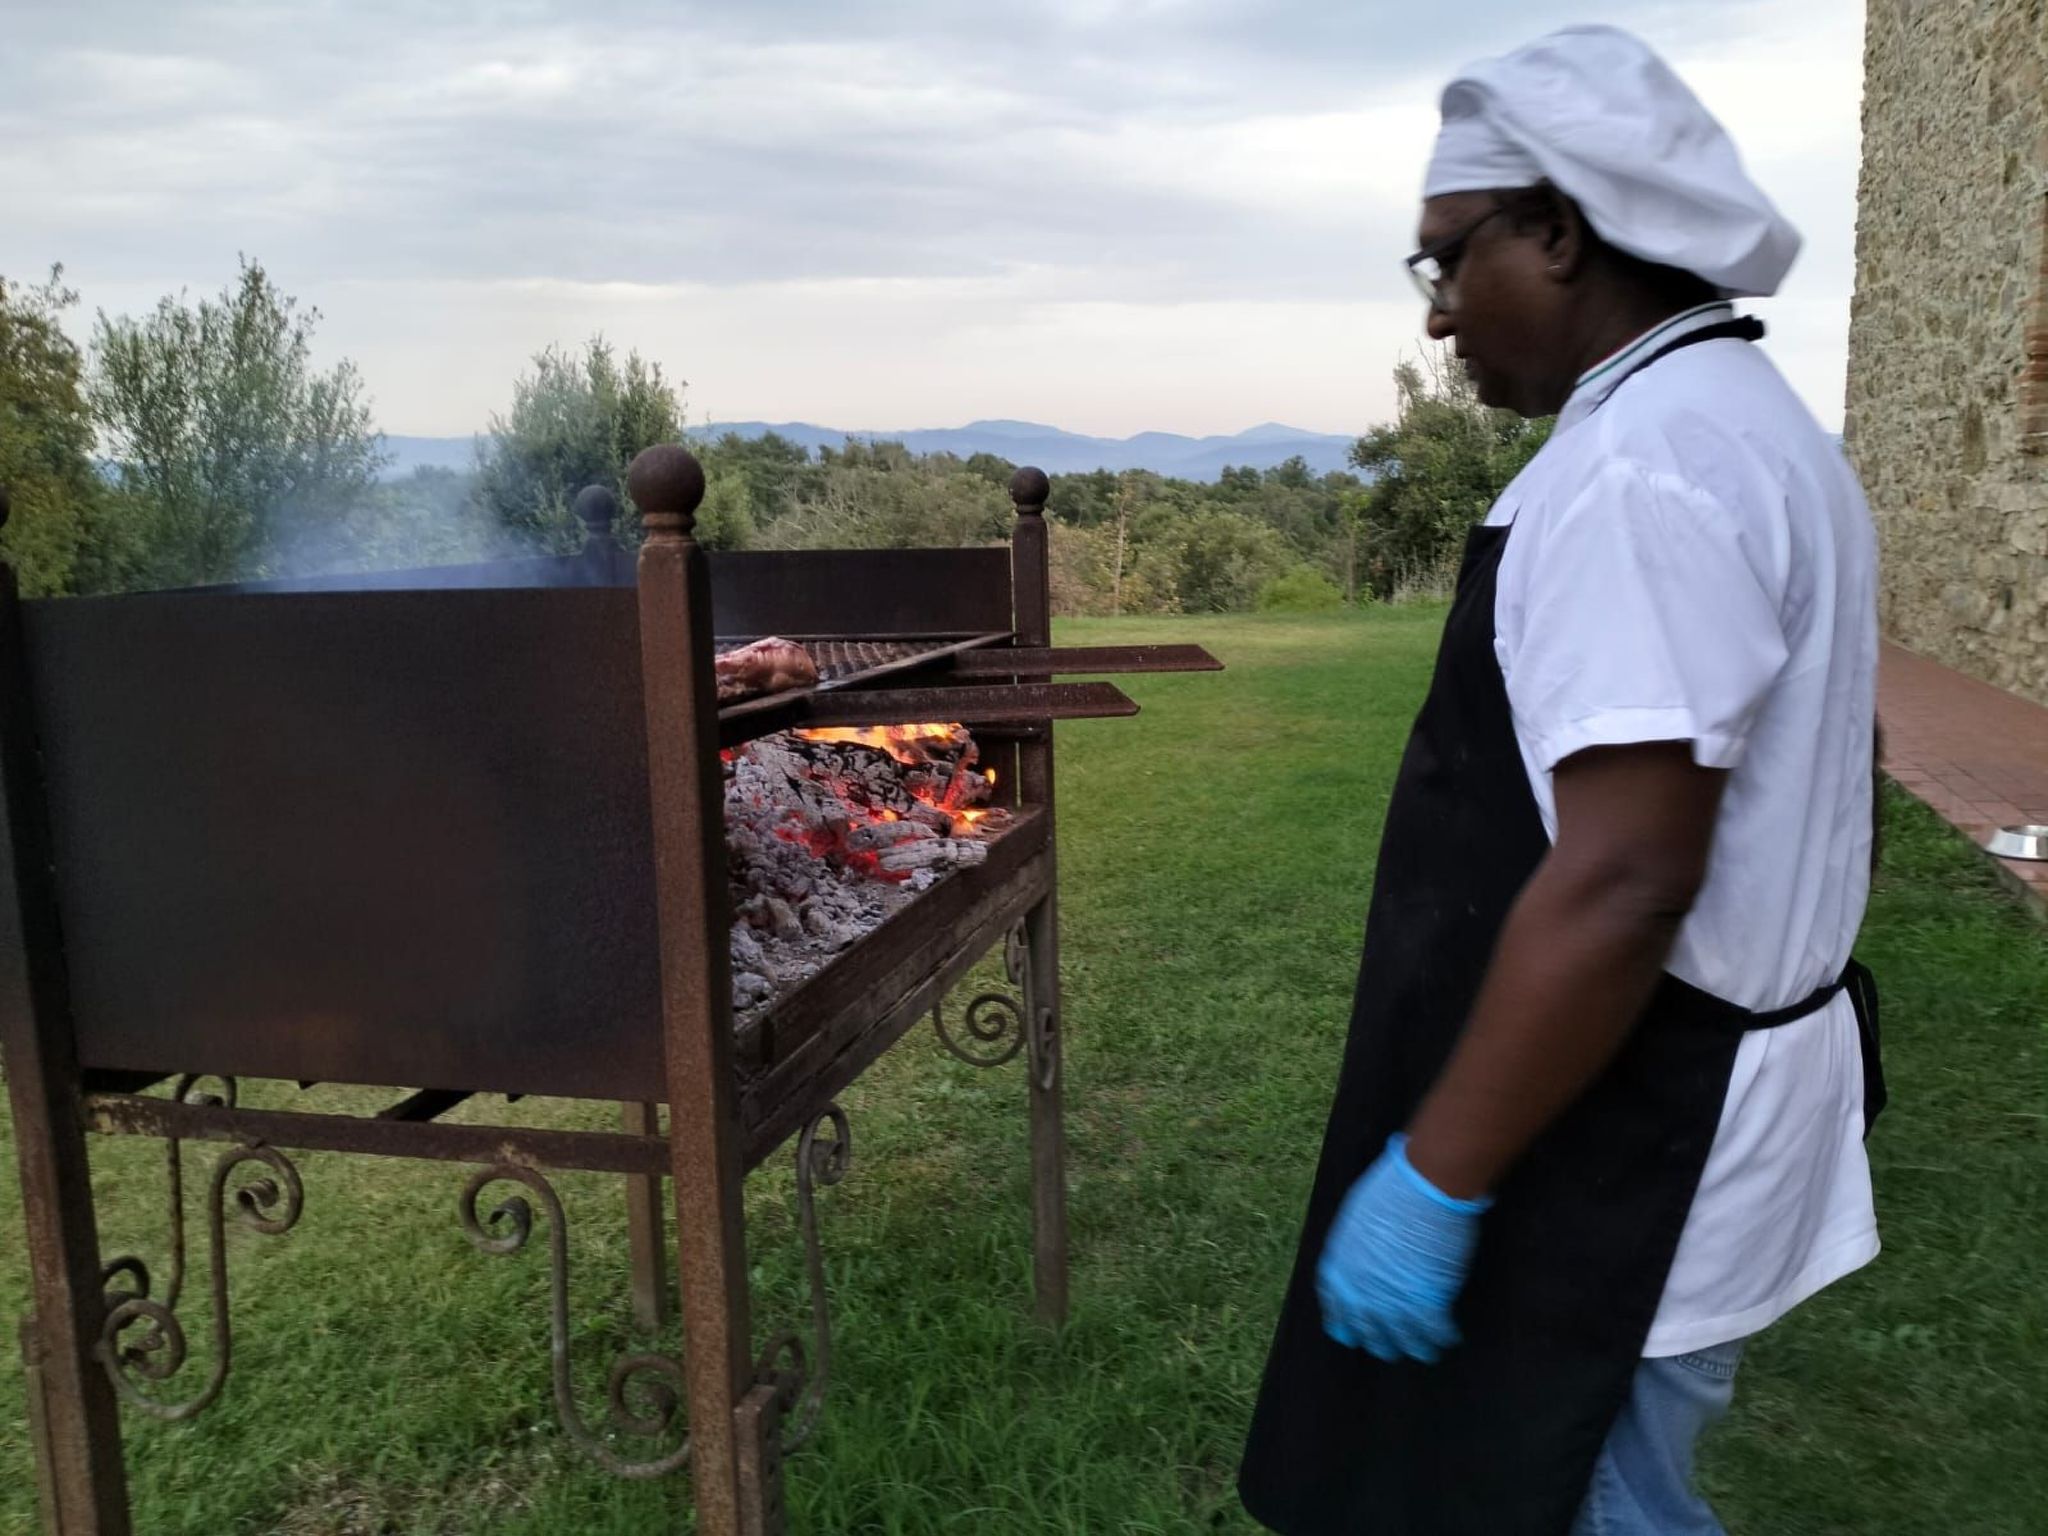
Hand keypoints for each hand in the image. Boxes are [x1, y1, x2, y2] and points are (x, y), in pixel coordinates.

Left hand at [1316, 1133, 1489, 1363]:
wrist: (1424, 1186)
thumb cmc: (1392, 1190)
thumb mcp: (1359, 1216)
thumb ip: (1357, 1243)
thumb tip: (1366, 1252)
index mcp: (1341, 1266)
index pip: (1335, 1305)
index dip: (1343, 1321)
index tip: (1348, 1333)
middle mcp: (1362, 1291)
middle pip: (1367, 1330)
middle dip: (1380, 1342)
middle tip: (1390, 1348)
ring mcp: (1394, 1301)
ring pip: (1403, 1341)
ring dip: (1416, 1348)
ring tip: (1427, 1351)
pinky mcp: (1428, 1303)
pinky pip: (1435, 1332)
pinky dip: (1444, 1337)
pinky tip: (1451, 1337)